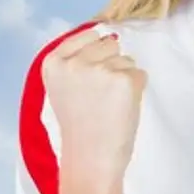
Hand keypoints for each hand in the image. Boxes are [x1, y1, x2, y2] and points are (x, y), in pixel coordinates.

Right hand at [42, 29, 147, 192]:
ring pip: (127, 60)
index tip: (90, 82)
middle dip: (111, 66)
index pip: (88, 35)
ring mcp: (99, 69)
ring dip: (124, 79)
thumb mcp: (64, 87)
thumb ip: (78, 60)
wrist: (90, 158)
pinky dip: (136, 90)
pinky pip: (140, 74)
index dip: (96, 56)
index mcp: (53, 62)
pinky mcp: (124, 80)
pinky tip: (121, 108)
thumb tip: (110, 35)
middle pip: (110, 45)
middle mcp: (74, 62)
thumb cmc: (80, 126)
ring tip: (109, 105)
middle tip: (100, 97)